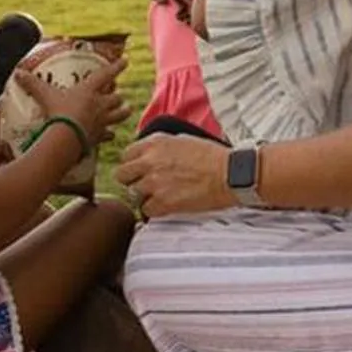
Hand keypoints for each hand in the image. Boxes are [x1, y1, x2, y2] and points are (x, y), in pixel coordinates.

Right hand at [15, 51, 129, 149]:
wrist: (66, 138)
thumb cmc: (58, 112)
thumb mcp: (45, 95)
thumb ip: (32, 83)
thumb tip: (18, 72)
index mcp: (89, 90)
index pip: (106, 74)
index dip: (117, 66)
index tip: (126, 60)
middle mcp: (99, 104)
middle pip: (117, 97)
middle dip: (119, 95)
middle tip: (118, 93)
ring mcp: (102, 121)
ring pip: (121, 114)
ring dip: (123, 111)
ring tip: (126, 109)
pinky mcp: (99, 136)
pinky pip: (109, 134)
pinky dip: (110, 134)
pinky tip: (110, 134)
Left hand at [115, 133, 236, 217]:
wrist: (230, 173)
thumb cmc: (212, 156)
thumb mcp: (181, 140)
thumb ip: (159, 147)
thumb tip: (147, 156)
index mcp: (154, 143)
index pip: (126, 155)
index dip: (133, 165)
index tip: (141, 171)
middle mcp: (150, 161)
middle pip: (121, 175)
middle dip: (131, 181)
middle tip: (145, 185)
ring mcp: (154, 183)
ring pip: (132, 194)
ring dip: (144, 197)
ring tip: (160, 196)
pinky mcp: (163, 202)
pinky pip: (146, 210)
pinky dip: (154, 211)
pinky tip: (167, 206)